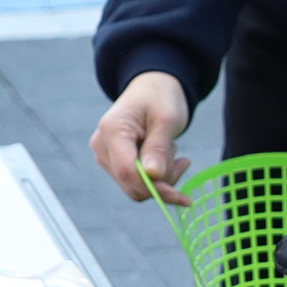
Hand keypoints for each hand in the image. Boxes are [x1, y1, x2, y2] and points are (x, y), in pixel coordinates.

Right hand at [91, 73, 191, 200]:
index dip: (154, 188)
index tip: (182, 197)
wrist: (151, 89)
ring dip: (162, 177)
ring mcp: (106, 156)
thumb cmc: (160, 98)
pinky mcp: (114, 163)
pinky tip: (168, 157)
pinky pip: (136, 182)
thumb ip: (158, 148)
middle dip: (162, 181)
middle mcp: (102, 146)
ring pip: (136, 187)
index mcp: (112, 130)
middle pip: (132, 184)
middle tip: (184, 161)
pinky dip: (157, 176)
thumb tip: (153, 176)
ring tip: (174, 151)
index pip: (128, 172)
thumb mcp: (166, 119)